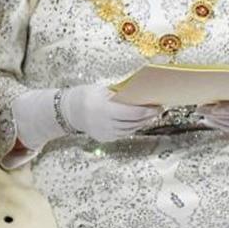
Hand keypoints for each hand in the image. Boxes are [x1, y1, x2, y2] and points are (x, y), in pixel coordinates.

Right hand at [13, 84, 158, 149]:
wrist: (69, 110)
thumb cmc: (88, 95)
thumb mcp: (105, 90)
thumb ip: (122, 93)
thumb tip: (142, 88)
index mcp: (106, 110)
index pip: (134, 113)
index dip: (148, 110)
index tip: (159, 104)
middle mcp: (106, 124)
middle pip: (134, 122)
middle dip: (149, 116)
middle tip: (159, 108)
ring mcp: (105, 133)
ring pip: (131, 129)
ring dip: (143, 122)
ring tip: (152, 114)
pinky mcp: (105, 138)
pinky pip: (124, 133)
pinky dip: (133, 127)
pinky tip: (140, 121)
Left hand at [198, 78, 228, 136]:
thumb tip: (222, 74)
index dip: (224, 110)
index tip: (213, 108)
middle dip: (213, 113)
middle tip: (199, 107)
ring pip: (227, 124)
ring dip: (212, 119)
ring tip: (201, 111)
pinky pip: (228, 128)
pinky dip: (216, 125)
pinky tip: (207, 120)